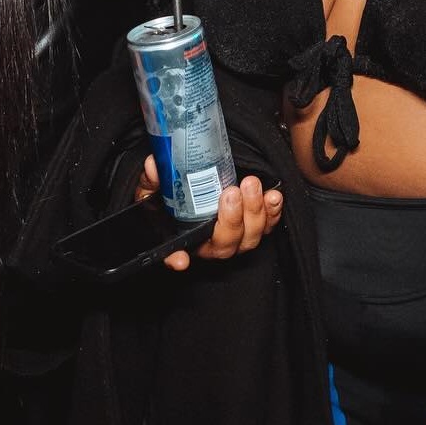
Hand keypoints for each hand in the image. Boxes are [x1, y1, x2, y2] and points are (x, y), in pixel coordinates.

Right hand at [132, 157, 283, 270]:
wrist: (203, 184)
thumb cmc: (179, 192)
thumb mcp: (157, 188)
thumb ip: (153, 180)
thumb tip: (152, 165)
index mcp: (185, 237)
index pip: (176, 253)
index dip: (177, 258)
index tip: (181, 259)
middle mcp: (212, 243)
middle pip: (225, 244)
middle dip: (231, 219)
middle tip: (230, 193)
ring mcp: (237, 237)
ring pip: (250, 237)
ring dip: (254, 211)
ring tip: (251, 185)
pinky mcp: (257, 226)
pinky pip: (269, 225)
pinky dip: (273, 212)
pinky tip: (272, 196)